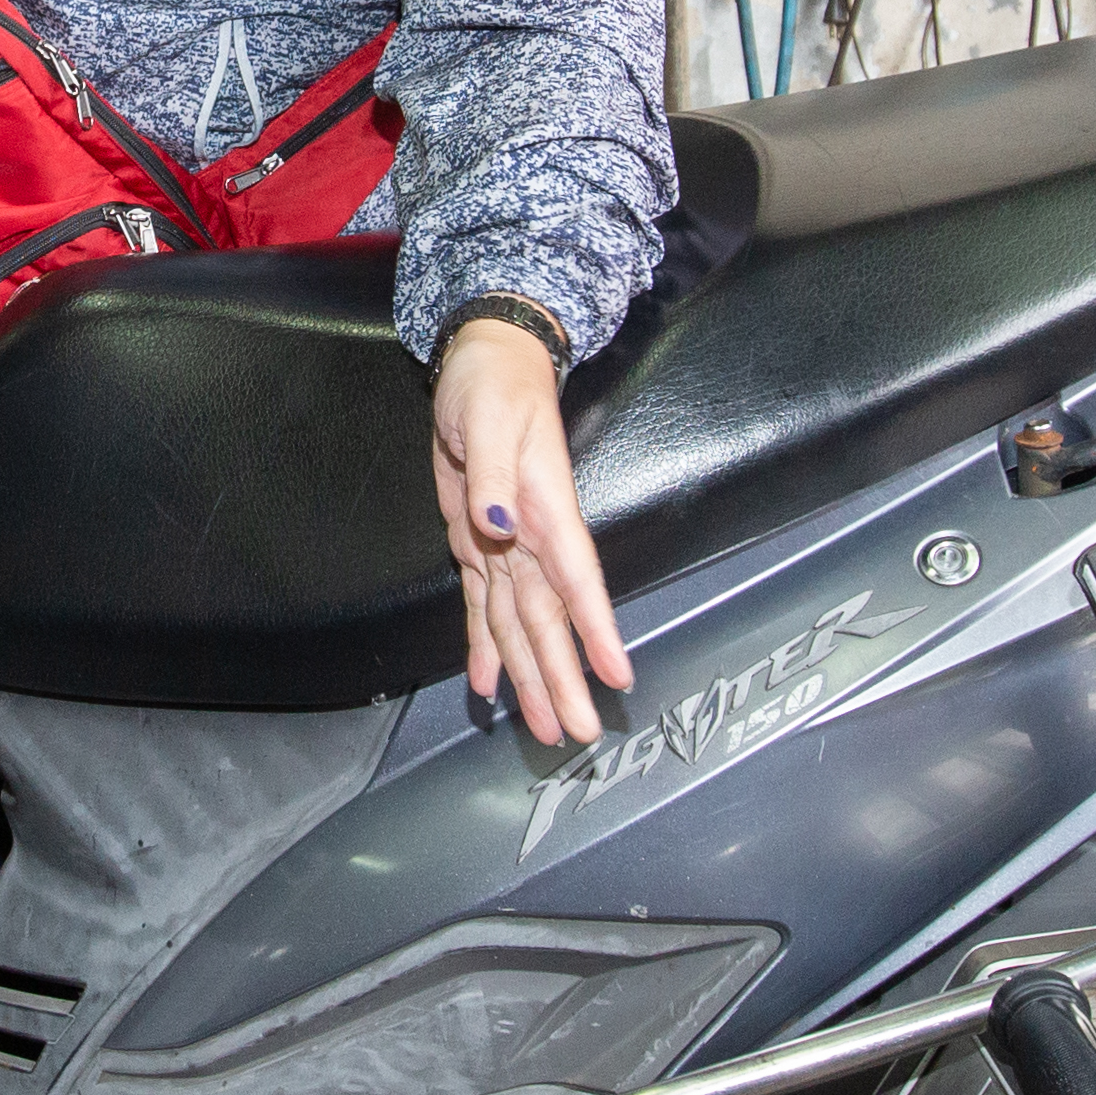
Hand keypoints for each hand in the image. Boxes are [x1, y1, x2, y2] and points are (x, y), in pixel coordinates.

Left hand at [431, 318, 630, 748]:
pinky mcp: (478, 543)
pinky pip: (485, 605)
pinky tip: (493, 685)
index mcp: (544, 508)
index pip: (575, 578)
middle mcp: (532, 537)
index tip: (617, 675)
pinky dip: (486, 647)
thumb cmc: (494, 386)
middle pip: (549, 619)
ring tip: (544, 725)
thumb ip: (492, 471)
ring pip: (521, 624)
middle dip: (563, 676)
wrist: (486, 364)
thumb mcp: (489, 416)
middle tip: (578, 730)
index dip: (595, 628)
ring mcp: (508, 545)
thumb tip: (496, 520)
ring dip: (532, 675)